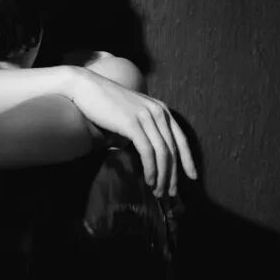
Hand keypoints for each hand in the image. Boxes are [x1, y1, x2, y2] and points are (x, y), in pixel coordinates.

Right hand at [68, 68, 196, 197]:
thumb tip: (148, 155)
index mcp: (161, 110)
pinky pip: (147, 152)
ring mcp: (146, 116)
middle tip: (170, 193)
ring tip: (158, 191)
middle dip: (174, 175)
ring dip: (162, 176)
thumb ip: (143, 128)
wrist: (86, 87)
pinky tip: (149, 180)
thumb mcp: (132, 113)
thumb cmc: (105, 102)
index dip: (188, 160)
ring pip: (163, 153)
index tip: (193, 177)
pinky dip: (151, 169)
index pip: (181, 139)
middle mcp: (158, 112)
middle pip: (173, 150)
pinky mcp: (132, 123)